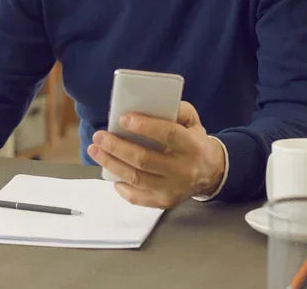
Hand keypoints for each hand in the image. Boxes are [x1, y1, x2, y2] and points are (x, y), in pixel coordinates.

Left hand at [88, 101, 225, 208]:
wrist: (210, 172)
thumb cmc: (194, 141)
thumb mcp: (192, 121)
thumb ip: (176, 109)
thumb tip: (148, 104)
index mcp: (192, 146)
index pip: (168, 134)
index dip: (145, 126)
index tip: (123, 119)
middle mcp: (183, 170)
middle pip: (144, 159)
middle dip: (117, 147)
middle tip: (99, 136)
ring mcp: (173, 189)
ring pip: (136, 178)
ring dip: (111, 164)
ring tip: (95, 151)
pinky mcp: (165, 202)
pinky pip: (137, 197)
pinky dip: (121, 186)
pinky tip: (111, 173)